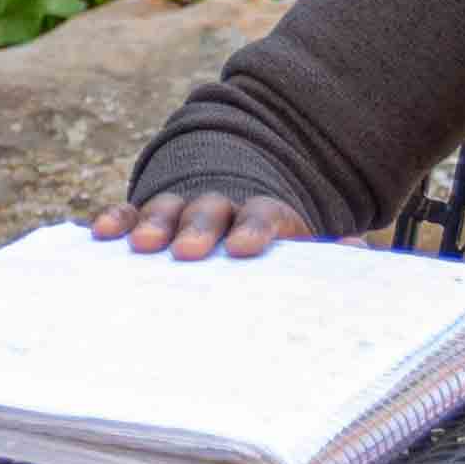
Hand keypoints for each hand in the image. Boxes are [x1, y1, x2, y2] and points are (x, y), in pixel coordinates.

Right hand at [89, 188, 313, 261]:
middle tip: (188, 252)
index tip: (243, 250)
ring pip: (169, 207)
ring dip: (156, 223)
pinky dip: (118, 219)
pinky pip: (131, 212)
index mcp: (266, 215)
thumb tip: (361, 251)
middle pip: (211, 208)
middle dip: (199, 228)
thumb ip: (328, 255)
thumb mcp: (304, 253)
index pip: (264, 215)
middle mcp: (222, 206)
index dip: (255, 229)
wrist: (236, 220)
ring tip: (144, 246)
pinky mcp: (148, 217)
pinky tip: (103, 234)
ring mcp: (182, 208)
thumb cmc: (272, 257)